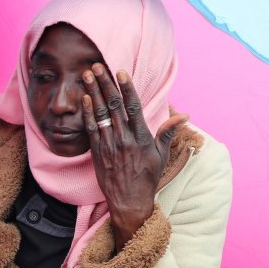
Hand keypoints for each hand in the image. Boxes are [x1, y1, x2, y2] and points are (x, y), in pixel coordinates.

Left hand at [82, 63, 187, 250]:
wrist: (129, 201)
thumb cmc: (147, 178)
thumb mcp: (161, 155)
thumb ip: (168, 133)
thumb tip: (184, 115)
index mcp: (141, 138)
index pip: (133, 107)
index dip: (126, 88)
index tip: (120, 72)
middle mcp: (124, 139)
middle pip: (113, 106)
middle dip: (105, 84)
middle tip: (97, 66)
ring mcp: (110, 145)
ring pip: (100, 114)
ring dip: (93, 92)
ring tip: (87, 75)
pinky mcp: (98, 153)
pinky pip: (91, 129)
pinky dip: (88, 113)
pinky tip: (84, 98)